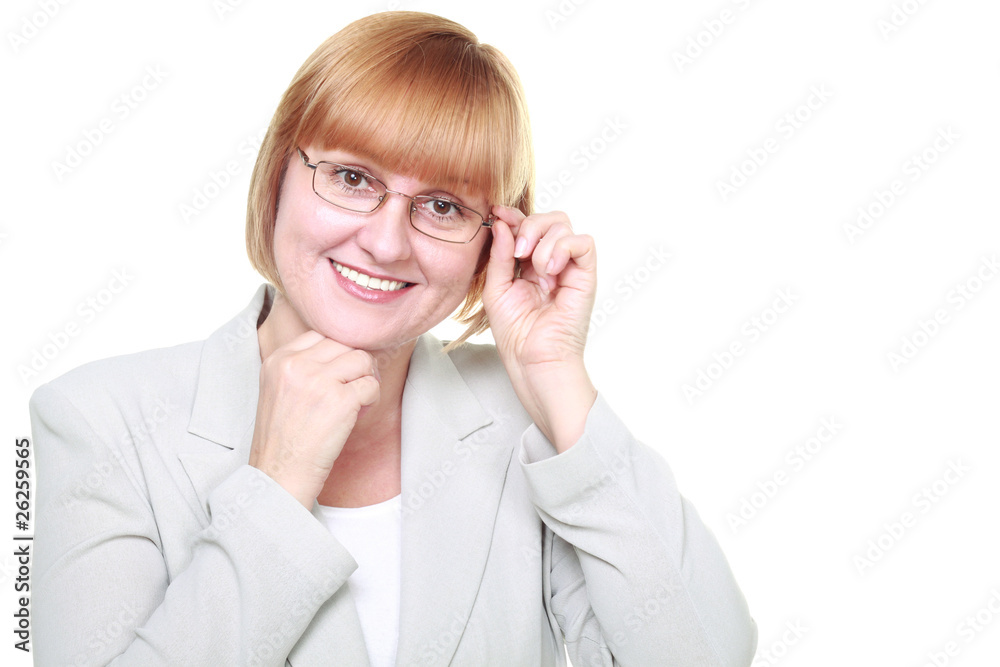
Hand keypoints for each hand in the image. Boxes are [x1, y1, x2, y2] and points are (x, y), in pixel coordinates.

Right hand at [248, 330, 379, 507]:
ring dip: (366, 378)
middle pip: (344, 344)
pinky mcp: (341, 400)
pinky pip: (371, 384)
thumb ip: (299, 367)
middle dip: (355, 364)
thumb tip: (338, 351)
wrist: (280, 474)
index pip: (320, 334)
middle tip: (355, 384)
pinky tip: (359, 412)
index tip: (339, 371)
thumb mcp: (276, 390)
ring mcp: (319, 381)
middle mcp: (296, 365)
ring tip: (358, 398)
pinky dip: (372, 398)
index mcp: (278, 360)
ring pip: (362, 359)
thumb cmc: (282, 439)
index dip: (336, 352)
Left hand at [483, 206, 597, 451]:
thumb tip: (503, 222)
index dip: (513, 216)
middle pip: (549, 218)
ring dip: (542, 241)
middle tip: (516, 252)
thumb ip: (499, 255)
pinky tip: (548, 271)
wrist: (533, 359)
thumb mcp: (496, 288)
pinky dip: (562, 248)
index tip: (496, 214)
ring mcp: (570, 267)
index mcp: (530, 263)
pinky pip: (583, 242)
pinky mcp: (586, 276)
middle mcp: (552, 261)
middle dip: (528, 226)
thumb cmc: (515, 332)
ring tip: (533, 269)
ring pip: (564, 225)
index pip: (527, 225)